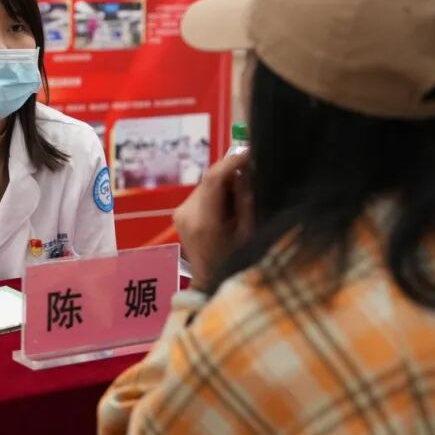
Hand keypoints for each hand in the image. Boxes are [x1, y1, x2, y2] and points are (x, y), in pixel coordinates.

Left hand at [173, 151, 252, 293]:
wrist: (209, 282)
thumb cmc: (235, 263)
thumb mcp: (249, 233)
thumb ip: (246, 201)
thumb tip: (247, 170)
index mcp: (204, 221)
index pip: (214, 178)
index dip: (233, 161)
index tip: (251, 152)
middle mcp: (186, 213)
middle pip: (211, 179)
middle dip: (232, 174)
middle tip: (254, 177)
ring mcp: (180, 212)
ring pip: (207, 184)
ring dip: (225, 184)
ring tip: (241, 199)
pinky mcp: (180, 212)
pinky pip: (202, 193)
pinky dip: (217, 193)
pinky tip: (228, 207)